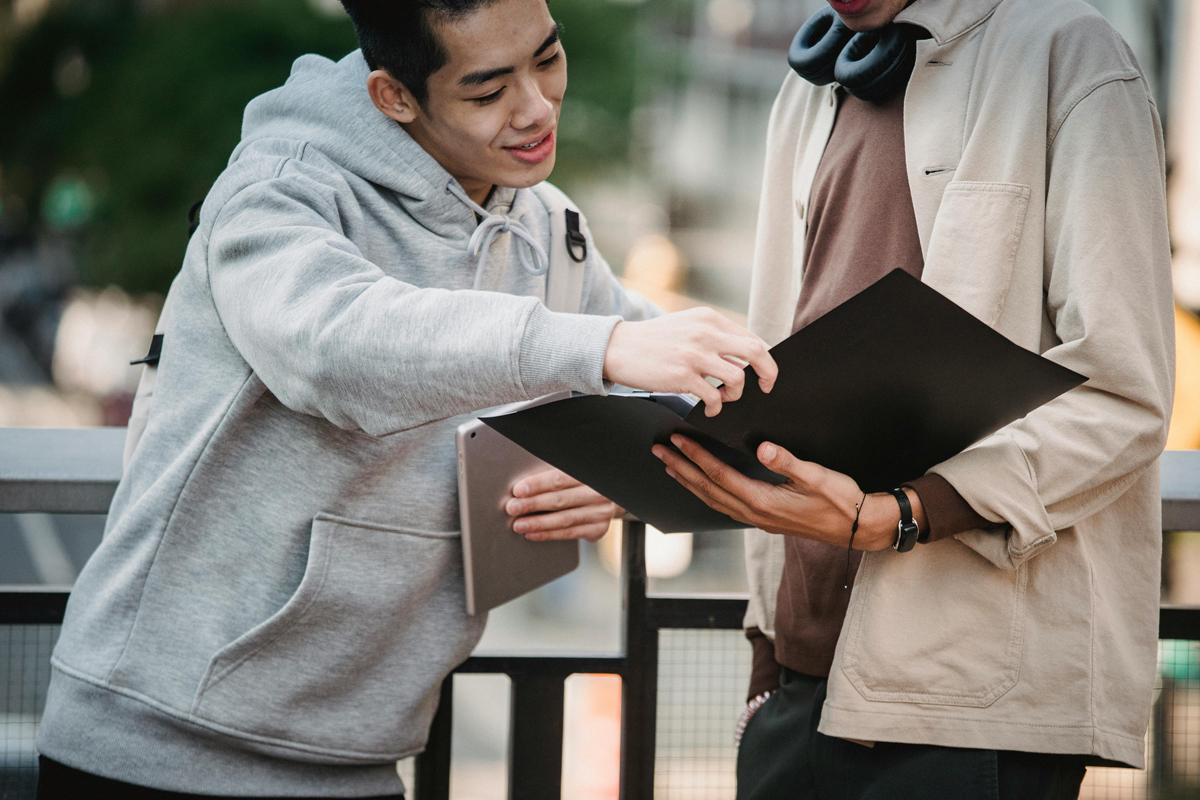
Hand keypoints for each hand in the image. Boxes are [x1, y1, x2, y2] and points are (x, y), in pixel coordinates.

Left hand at [504, 468, 622, 542]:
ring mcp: (599, 512)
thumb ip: (553, 476)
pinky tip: (532, 534)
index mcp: (588, 474)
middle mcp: (597, 493)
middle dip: (533, 504)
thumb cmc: (582, 483)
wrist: (611, 497)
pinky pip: (569, 533)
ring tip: (518, 525)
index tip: (518, 490)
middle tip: (512, 508)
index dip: (538, 484)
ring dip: (538, 523)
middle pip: (560, 499)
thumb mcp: (573, 474)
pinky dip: (548, 534)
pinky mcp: (598, 529)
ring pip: (564, 519)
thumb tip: (521, 486)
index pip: (559, 478)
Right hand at [602, 308, 777, 416]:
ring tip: (724, 398)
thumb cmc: (654, 341)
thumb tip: (745, 355)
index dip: (767, 358)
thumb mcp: (687, 325)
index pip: (753, 337)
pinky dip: (717, 408)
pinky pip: (714, 397)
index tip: (766, 373)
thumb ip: (714, 335)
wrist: (618, 347)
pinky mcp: (682, 376)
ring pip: (738, 378)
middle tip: (765, 387)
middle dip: (768, 374)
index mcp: (709, 319)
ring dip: (737, 394)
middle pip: (756, 352)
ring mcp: (694, 355)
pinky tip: (710, 409)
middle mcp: (705, 333)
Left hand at [653, 436, 926, 549]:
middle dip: (681, 469)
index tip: (678, 441)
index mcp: (764, 501)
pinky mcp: (763, 519)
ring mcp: (757, 519)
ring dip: (689, 481)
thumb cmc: (841, 500)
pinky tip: (701, 484)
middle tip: (659, 451)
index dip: (696, 457)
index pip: (720, 476)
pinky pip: (725, 505)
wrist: (858, 528)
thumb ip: (789, 462)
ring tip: (670, 465)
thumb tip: (763, 447)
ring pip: (712, 500)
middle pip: (707, 490)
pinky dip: (707, 492)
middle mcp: (754, 513)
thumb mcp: (818, 477)